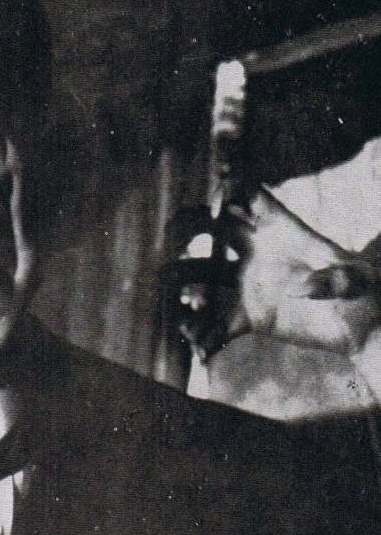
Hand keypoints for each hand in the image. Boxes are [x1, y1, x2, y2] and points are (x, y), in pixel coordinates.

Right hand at [174, 187, 379, 359]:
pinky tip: (196, 344)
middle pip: (214, 227)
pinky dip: (202, 333)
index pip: (250, 196)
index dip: (229, 190)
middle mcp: (258, 253)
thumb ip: (336, 280)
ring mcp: (249, 284)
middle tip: (173, 240)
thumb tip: (299, 289)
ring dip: (185, 279)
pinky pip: (216, 321)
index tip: (215, 206)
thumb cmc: (368, 296)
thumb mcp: (361, 282)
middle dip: (189, 226)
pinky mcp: (248, 316)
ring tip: (174, 293)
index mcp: (283, 232)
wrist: (361, 332)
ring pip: (204, 273)